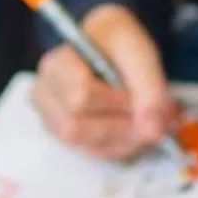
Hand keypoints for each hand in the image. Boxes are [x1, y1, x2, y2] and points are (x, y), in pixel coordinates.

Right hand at [32, 5, 179, 159]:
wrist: (109, 46)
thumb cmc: (118, 44)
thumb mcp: (138, 52)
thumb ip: (149, 88)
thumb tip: (153, 131)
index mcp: (55, 65)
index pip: (80, 95)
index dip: (116, 102)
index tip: (140, 96)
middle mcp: (44, 95)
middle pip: (77, 126)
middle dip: (121, 125)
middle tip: (152, 115)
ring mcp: (51, 120)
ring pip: (86, 144)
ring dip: (125, 139)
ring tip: (148, 122)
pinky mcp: (66, 138)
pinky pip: (94, 153)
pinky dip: (122, 146)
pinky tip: (135, 131)